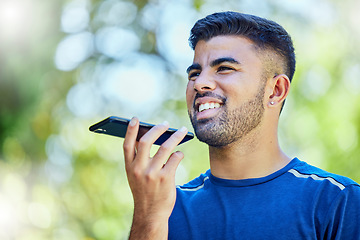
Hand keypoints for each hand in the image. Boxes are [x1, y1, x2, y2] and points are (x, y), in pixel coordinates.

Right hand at [123, 117, 187, 238]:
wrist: (151, 213)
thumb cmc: (144, 191)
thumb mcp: (136, 176)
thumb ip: (139, 159)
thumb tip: (150, 136)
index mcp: (129, 167)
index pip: (127, 145)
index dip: (130, 130)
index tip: (135, 119)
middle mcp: (138, 169)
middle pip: (146, 141)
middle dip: (157, 129)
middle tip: (166, 123)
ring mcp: (152, 174)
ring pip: (165, 147)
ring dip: (175, 136)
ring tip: (182, 131)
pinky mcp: (165, 178)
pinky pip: (175, 158)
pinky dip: (179, 154)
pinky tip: (180, 154)